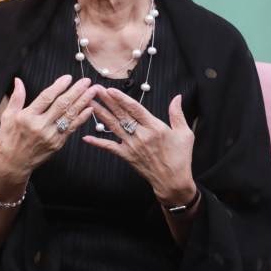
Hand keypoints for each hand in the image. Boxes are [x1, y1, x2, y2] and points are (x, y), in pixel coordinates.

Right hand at [0, 75, 99, 177]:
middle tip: (86, 81)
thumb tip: (18, 80)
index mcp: (27, 117)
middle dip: (76, 91)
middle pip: (62, 105)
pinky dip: (81, 118)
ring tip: (92, 91)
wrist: (13, 164)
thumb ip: (16, 98)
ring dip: (83, 102)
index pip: (46, 97)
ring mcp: (51, 136)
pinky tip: (89, 108)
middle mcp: (40, 126)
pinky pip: (72, 128)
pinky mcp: (57, 144)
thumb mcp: (7, 117)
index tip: (68, 78)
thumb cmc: (9, 139)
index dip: (58, 86)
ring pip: (70, 115)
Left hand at [82, 87, 196, 201]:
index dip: (121, 98)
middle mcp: (141, 135)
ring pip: (113, 126)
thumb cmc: (181, 157)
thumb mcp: (184, 133)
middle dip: (107, 100)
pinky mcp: (127, 156)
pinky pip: (110, 147)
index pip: (135, 108)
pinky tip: (86, 137)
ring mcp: (132, 146)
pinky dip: (98, 142)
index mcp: (155, 127)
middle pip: (121, 114)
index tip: (110, 89)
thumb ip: (177, 113)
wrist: (173, 181)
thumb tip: (177, 97)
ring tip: (90, 103)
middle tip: (95, 89)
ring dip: (101, 113)